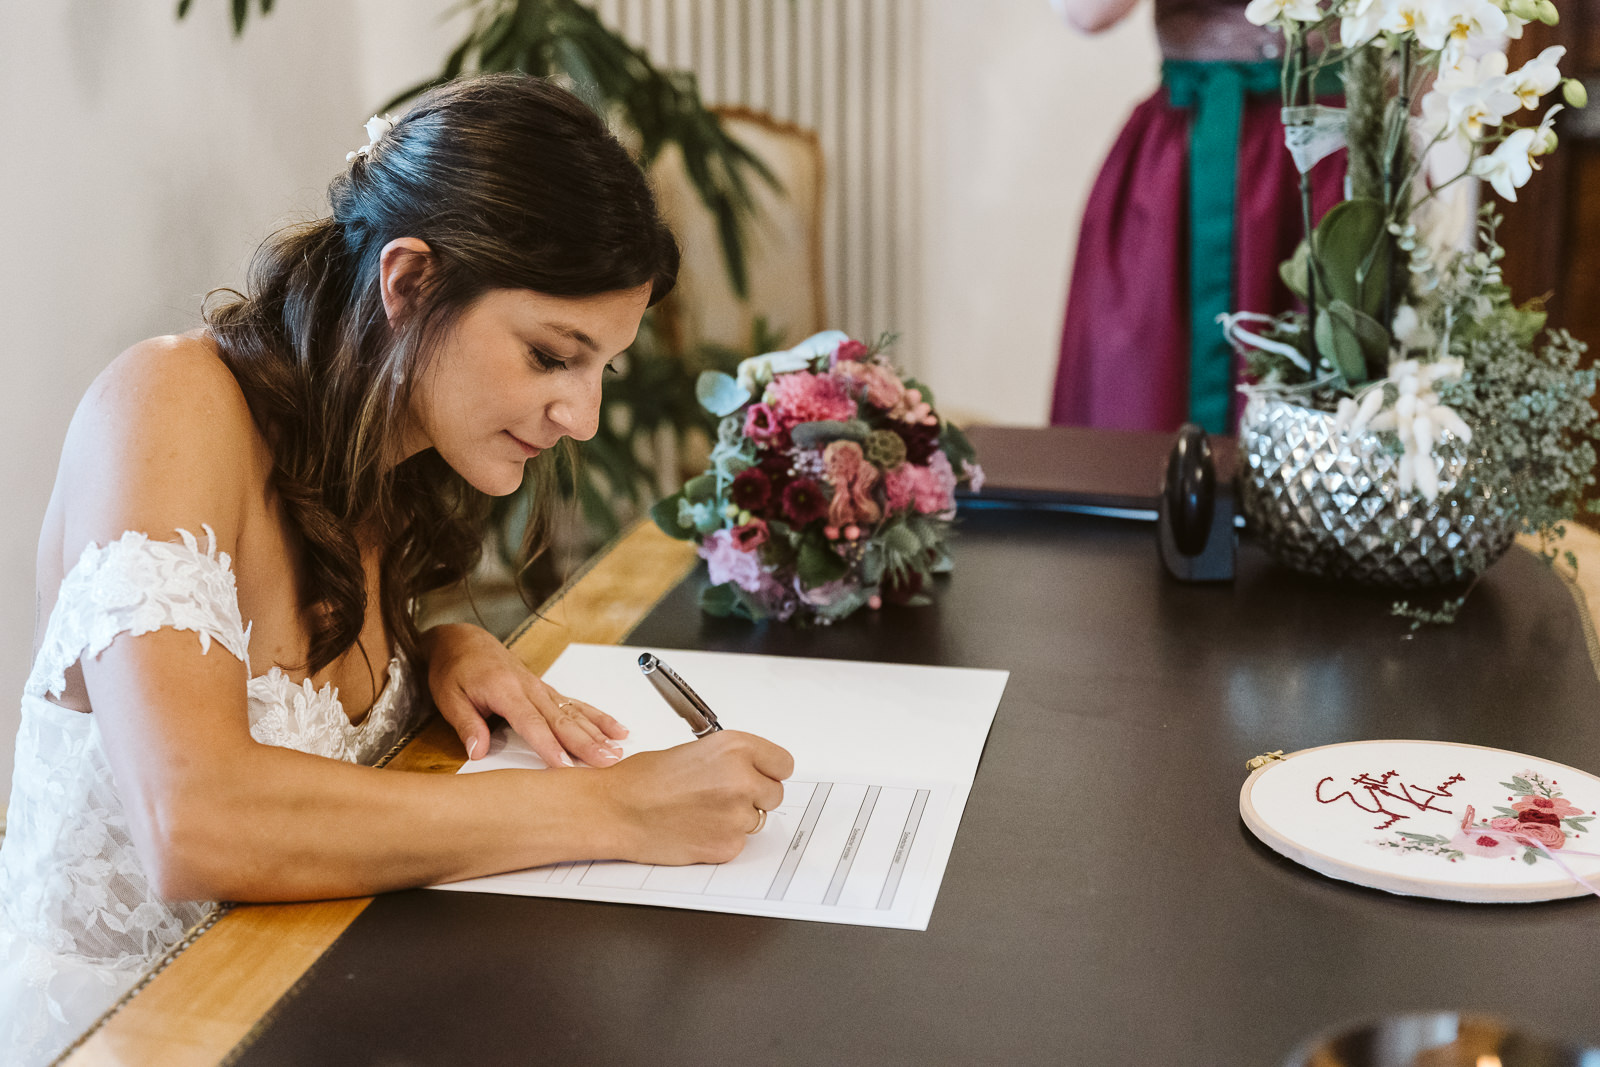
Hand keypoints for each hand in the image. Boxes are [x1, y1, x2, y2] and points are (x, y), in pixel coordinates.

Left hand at [422, 623, 627, 768]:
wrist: (462, 640)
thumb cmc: (454, 668)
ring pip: (574, 712)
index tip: (564, 766)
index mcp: (505, 689)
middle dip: (586, 743)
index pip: (531, 723)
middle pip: (561, 719)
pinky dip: (597, 717)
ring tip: (616, 751)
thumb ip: (467, 725)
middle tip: (606, 762)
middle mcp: (529, 687)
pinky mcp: (546, 690)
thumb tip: (477, 752)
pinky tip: (616, 729)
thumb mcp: (448, 698)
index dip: (549, 746)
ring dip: (597, 733)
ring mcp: (541, 688)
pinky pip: (575, 704)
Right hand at [600, 731, 793, 864]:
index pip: (784, 764)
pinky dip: (721, 839)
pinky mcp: (728, 845)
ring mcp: (737, 815)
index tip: (760, 775)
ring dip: (735, 818)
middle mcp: (742, 779)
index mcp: (736, 747)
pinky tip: (696, 828)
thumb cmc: (644, 779)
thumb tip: (753, 771)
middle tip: (721, 796)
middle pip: (774, 794)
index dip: (769, 771)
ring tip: (700, 811)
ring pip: (757, 820)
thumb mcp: (697, 750)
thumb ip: (733, 759)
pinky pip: (739, 842)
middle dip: (754, 796)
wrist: (617, 809)